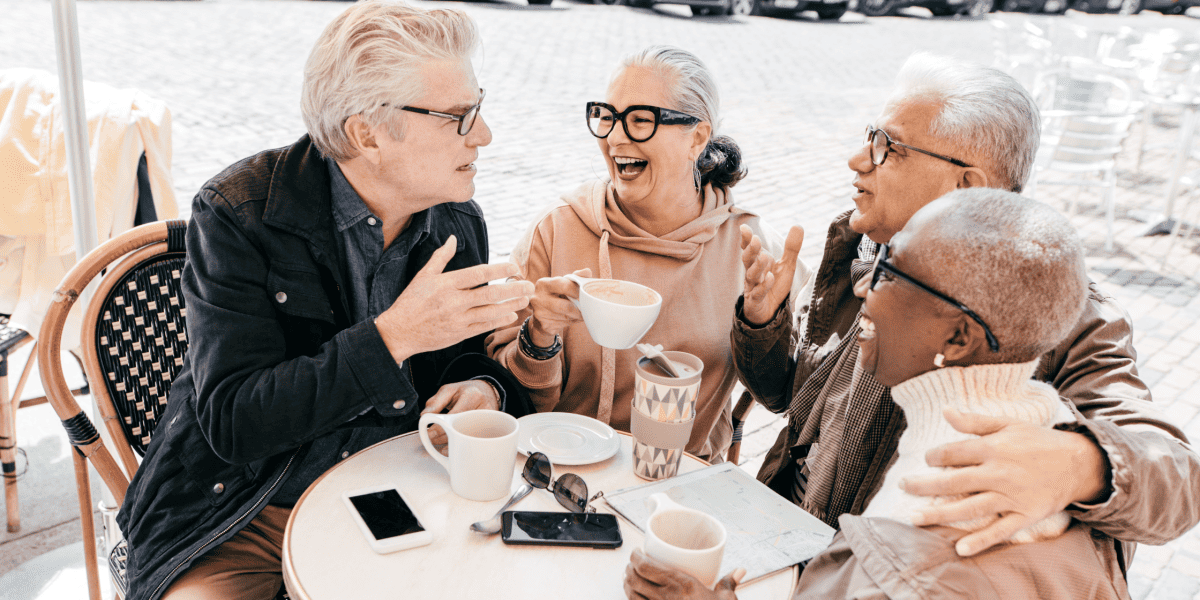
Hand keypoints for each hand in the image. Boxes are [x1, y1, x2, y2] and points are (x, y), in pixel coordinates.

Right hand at [375, 236, 534, 362]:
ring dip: (511, 305)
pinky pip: (484, 327)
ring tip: (525, 299)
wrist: (399, 332)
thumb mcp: (423, 276)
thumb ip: (440, 257)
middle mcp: (453, 301)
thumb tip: (452, 238)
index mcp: (445, 284)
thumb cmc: (411, 301)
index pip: (478, 273)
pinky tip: (511, 315)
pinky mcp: (459, 334)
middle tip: (530, 284)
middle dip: (513, 288)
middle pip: (490, 293)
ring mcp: (457, 319)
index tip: (514, 267)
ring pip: (491, 312)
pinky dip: (499, 320)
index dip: (499, 269)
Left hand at [420, 379, 501, 445]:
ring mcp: (490, 422)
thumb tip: (424, 416)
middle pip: (462, 430)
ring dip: (454, 444)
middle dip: (444, 438)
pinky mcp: (494, 430)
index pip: (454, 416)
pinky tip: (456, 447)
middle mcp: (484, 408)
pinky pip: (476, 442)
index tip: (429, 434)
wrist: (487, 392)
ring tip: (442, 444)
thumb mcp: (449, 390)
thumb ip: (434, 402)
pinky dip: (464, 446)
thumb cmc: (467, 392)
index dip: (439, 428)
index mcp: (472, 396)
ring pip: (470, 439)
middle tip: (432, 441)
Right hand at [527, 268, 591, 346]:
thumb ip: (575, 277)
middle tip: (588, 309)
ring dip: (577, 317)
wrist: (540, 313)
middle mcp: (538, 298)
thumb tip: (587, 272)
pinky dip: (571, 323)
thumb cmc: (556, 294)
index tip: (587, 294)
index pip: (564, 286)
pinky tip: (571, 319)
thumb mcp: (562, 283)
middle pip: (565, 307)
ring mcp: (539, 313)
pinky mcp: (543, 326)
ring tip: (581, 314)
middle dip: (579, 310)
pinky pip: (563, 325)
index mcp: (543, 284)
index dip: (578, 291)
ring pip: (566, 318)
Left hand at [624, 549, 744, 599]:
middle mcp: (665, 597)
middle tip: (632, 564)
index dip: (636, 557)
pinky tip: (633, 596)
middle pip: (634, 577)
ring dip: (627, 583)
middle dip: (629, 568)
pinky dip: (631, 599)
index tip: (637, 552)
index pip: (646, 566)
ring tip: (629, 578)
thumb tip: (740, 571)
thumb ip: (729, 583)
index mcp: (681, 584)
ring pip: (631, 593)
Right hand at [739, 224, 802, 325]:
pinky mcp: (756, 301)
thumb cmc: (774, 286)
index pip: (749, 249)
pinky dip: (763, 286)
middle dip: (751, 249)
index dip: (745, 239)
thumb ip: (791, 248)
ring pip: (751, 275)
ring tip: (765, 257)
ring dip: (757, 266)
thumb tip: (797, 225)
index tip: (743, 227)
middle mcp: (752, 274)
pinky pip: (757, 293)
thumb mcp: (786, 265)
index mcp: (757, 263)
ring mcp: (752, 287)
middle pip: (747, 260)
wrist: (769, 313)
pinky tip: (770, 278)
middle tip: (756, 240)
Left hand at [902, 409, 1108, 556]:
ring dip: (940, 515)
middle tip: (903, 486)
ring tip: (914, 518)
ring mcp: (1012, 497)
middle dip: (924, 485)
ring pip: (970, 508)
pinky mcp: (1024, 516)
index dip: (935, 457)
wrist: (1079, 464)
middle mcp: (1000, 474)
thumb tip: (945, 410)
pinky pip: (1000, 531)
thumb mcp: (1009, 424)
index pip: (953, 453)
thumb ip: (975, 421)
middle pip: (954, 482)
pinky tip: (959, 548)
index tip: (927, 460)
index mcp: (994, 448)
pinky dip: (981, 541)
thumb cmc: (1039, 442)